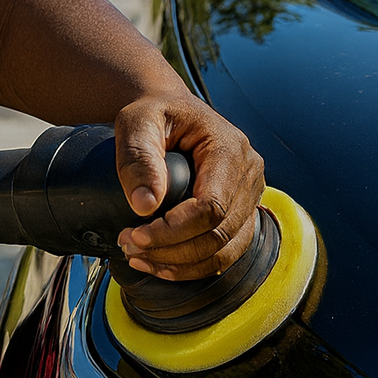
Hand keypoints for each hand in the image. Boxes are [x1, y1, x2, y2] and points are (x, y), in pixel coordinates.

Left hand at [112, 96, 264, 281]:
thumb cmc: (154, 113)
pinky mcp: (240, 213)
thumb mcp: (137, 123)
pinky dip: (191, 267)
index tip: (136, 234)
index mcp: (230, 149)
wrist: (168, 110)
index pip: (212, 206)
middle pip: (219, 234)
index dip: (174, 231)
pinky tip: (159, 264)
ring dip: (179, 265)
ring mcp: (249, 196)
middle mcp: (249, 175)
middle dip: (170, 251)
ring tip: (138, 258)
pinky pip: (223, 252)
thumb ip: (139, 159)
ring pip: (224, 251)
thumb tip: (145, 206)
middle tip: (128, 246)